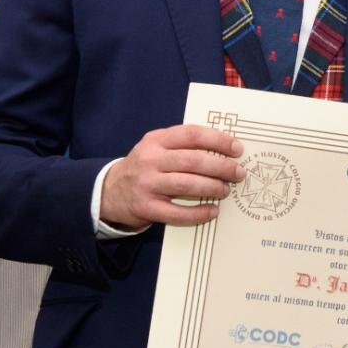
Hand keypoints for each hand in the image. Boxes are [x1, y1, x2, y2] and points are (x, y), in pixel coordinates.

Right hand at [100, 124, 243, 228]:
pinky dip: (198, 213)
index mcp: (156, 140)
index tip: (237, 148)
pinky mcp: (146, 208)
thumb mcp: (156, 147)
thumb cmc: (144, 167)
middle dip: (221, 167)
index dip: (218, 140)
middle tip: (238, 173)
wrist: (110, 191)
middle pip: (193, 161)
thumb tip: (224, 150)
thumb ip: (183, 145)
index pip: (191, 135)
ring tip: (226, 190)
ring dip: (212, 187)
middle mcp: (150, 160)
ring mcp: (147, 184)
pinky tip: (212, 210)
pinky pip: (177, 212)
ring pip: (187, 185)